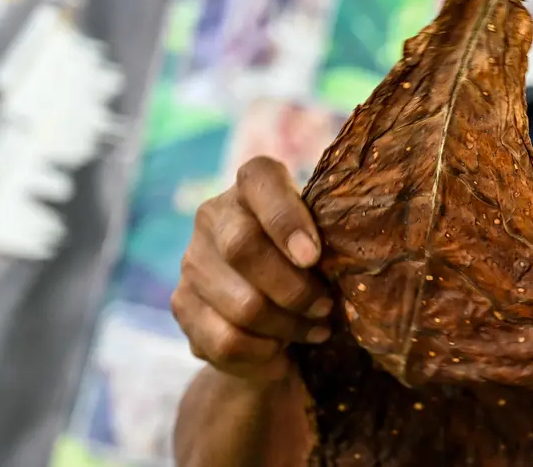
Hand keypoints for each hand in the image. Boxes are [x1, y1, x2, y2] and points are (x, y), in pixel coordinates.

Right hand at [170, 156, 333, 383]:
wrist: (269, 312)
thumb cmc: (311, 263)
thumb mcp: (325, 241)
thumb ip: (332, 240)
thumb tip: (350, 264)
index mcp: (253, 184)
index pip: (260, 179)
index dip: (286, 218)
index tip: (314, 257)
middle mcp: (213, 215)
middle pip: (243, 248)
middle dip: (295, 289)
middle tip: (327, 308)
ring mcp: (192, 260)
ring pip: (240, 304)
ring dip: (288, 326)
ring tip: (315, 330)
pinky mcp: (182, 305)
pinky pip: (225, 341)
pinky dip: (262, 353)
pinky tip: (281, 349)